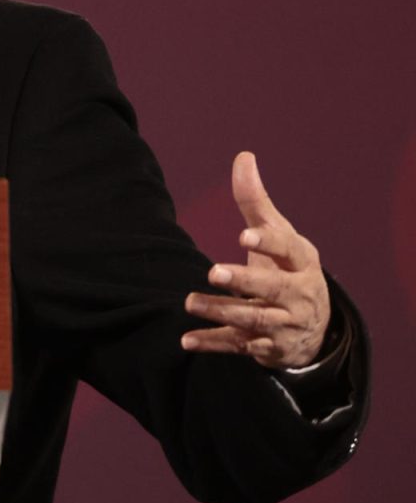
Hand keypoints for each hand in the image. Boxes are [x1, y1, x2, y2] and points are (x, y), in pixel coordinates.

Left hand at [181, 153, 329, 368]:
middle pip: (273, 288)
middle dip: (244, 280)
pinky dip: (213, 343)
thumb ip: (256, 201)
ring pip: (253, 319)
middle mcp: (298, 294)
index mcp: (302, 261)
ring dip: (221, 311)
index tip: (244, 234)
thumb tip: (243, 156)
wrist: (315, 328)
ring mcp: (285, 323)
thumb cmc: (288, 268)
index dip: (269, 242)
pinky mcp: (267, 347)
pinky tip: (187, 340)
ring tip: (190, 302)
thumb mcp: (280, 235)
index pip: (288, 249)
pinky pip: (239, 346)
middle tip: (212, 271)